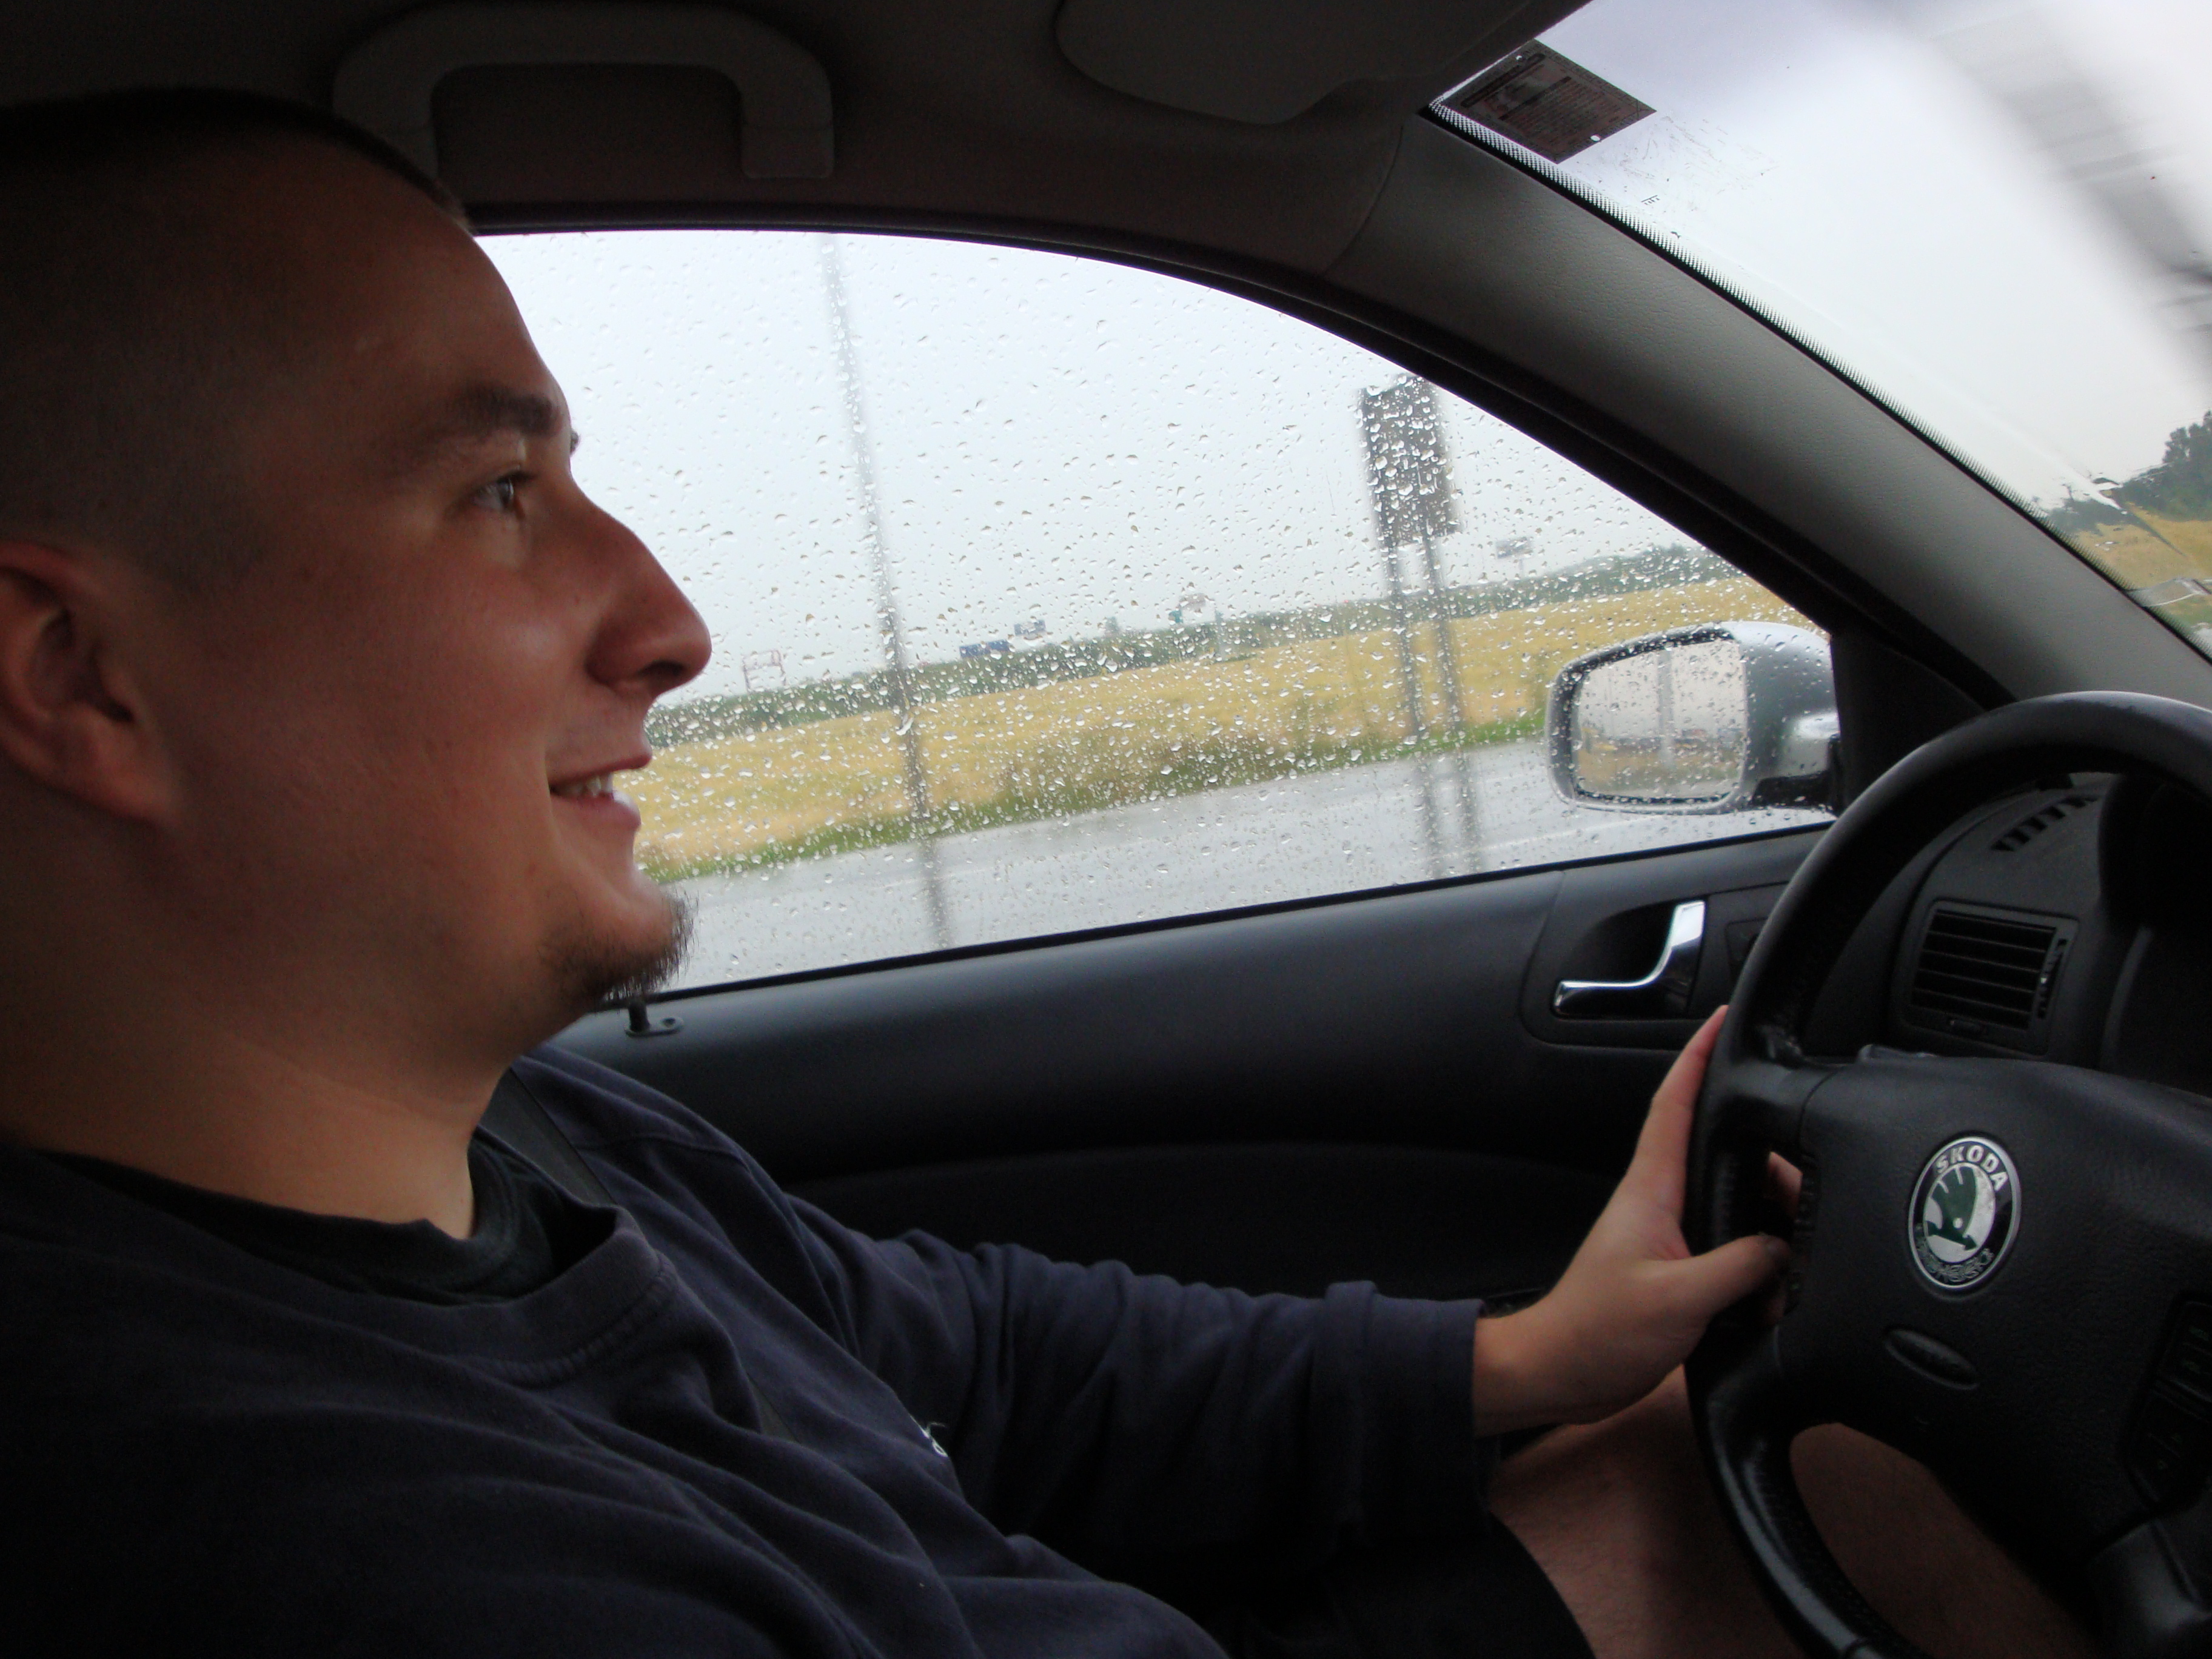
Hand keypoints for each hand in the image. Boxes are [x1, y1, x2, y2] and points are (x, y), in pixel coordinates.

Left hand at [1470, 1006, 1791, 1435]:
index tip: (1724, 1022)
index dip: (1699, 1058)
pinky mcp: (1679, 1271)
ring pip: (1736, 1204)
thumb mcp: (1678, 1299)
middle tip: (1812, 1188)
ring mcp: (1669, 1236)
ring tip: (1796, 1255)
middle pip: (1725, 1156)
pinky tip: (1776, 1290)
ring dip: (1772, 1224)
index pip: (1676, 1105)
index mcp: (1651, 1190)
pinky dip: (1761, 1264)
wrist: (1561, 1373)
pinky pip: (1734, 1249)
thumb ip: (1740, 1266)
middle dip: (1774, 1163)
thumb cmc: (1597, 1334)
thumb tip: (1784, 1250)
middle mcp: (1660, 1203)